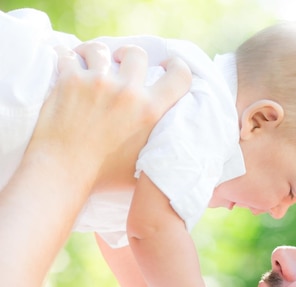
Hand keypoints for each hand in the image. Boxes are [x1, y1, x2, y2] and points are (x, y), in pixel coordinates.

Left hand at [29, 41, 191, 174]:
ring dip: (97, 55)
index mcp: (151, 111)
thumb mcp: (147, 163)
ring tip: (91, 63)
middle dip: (129, 57)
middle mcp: (127, 93)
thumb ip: (163, 145)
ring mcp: (97, 83)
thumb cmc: (105, 175)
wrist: (63, 174)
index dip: (177, 65)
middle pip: (137, 53)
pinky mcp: (69, 80)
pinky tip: (68, 64)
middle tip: (121, 63)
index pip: (181, 76)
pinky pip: (67, 54)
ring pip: (101, 49)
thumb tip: (178, 141)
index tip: (167, 65)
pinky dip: (67, 56)